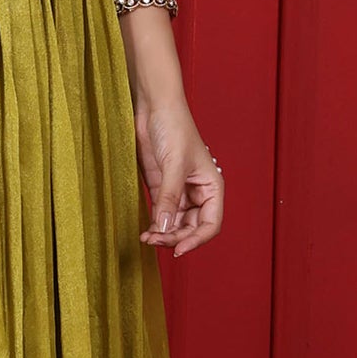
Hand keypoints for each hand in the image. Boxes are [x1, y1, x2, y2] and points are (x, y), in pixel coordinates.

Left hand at [136, 99, 222, 256]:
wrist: (154, 108)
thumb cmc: (174, 128)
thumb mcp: (173, 165)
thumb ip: (169, 198)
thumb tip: (164, 228)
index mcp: (211, 187)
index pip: (210, 224)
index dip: (196, 240)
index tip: (178, 249)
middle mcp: (198, 193)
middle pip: (191, 228)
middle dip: (174, 237)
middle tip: (154, 240)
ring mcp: (178, 192)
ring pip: (174, 225)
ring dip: (162, 234)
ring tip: (147, 237)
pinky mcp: (161, 188)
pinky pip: (160, 215)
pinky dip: (154, 225)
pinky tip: (145, 231)